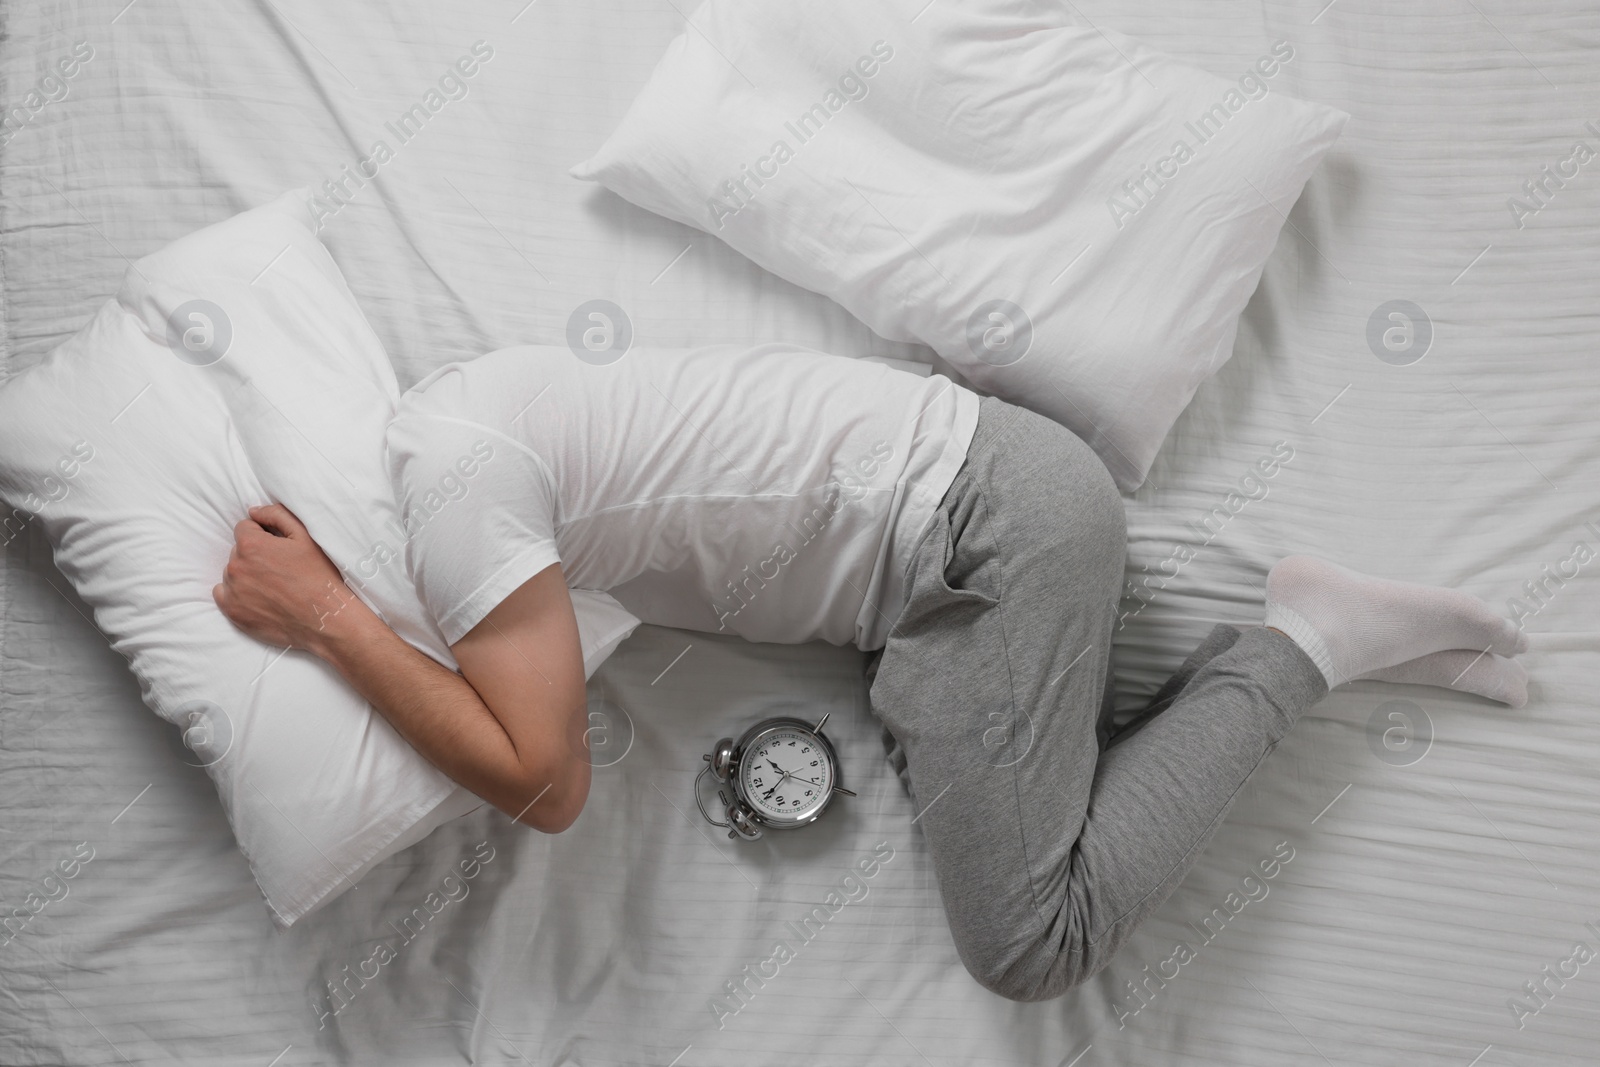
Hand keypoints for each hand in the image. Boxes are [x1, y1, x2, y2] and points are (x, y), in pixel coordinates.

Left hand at [212, 503, 360, 653]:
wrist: (324, 618)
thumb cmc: (318, 576)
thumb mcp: (305, 536)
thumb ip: (276, 515)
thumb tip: (252, 511)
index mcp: (251, 545)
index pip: (244, 528)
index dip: (263, 535)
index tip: (278, 549)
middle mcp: (236, 566)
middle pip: (237, 551)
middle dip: (254, 555)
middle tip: (280, 570)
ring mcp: (232, 590)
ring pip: (233, 572)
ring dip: (247, 574)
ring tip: (273, 586)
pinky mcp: (232, 611)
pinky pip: (223, 593)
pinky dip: (236, 593)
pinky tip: (259, 597)